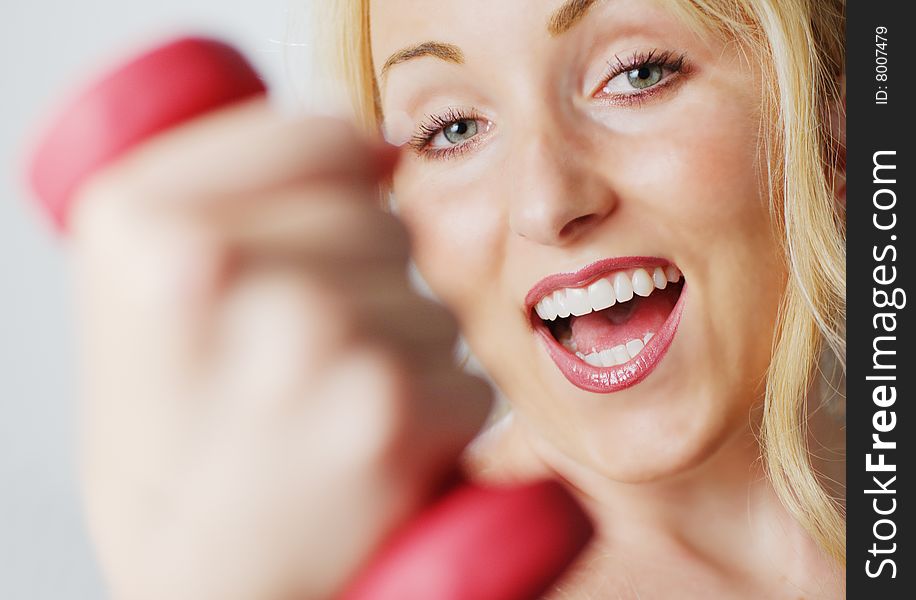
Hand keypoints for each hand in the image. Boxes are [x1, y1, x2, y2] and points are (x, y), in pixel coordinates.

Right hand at [69, 98, 491, 599]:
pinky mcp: (392, 409)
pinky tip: (365, 459)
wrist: (202, 586)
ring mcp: (312, 335)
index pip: (323, 133)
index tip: (300, 242)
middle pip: (382, 215)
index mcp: (144, 222)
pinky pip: (461, 376)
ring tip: (319, 414)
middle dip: (361, 284)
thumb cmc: (180, 444)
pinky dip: (433, 418)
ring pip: (426, 298)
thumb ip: (234, 195)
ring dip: (395, 353)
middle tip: (289, 361)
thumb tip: (379, 147)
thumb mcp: (145, 297)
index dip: (333, 185)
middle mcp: (220, 265)